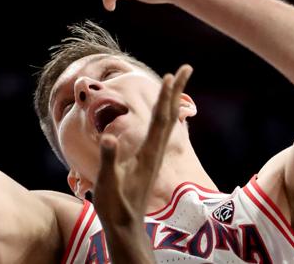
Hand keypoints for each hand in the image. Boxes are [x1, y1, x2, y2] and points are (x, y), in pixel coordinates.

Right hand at [93, 64, 191, 262]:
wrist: (125, 227)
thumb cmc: (114, 206)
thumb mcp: (107, 183)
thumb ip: (109, 160)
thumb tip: (110, 136)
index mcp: (148, 153)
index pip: (159, 119)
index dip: (164, 97)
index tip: (170, 75)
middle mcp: (156, 151)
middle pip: (170, 114)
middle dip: (176, 90)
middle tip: (186, 67)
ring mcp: (154, 155)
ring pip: (168, 121)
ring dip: (172, 98)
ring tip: (176, 80)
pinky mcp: (150, 159)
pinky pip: (162, 130)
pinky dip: (165, 113)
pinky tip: (166, 109)